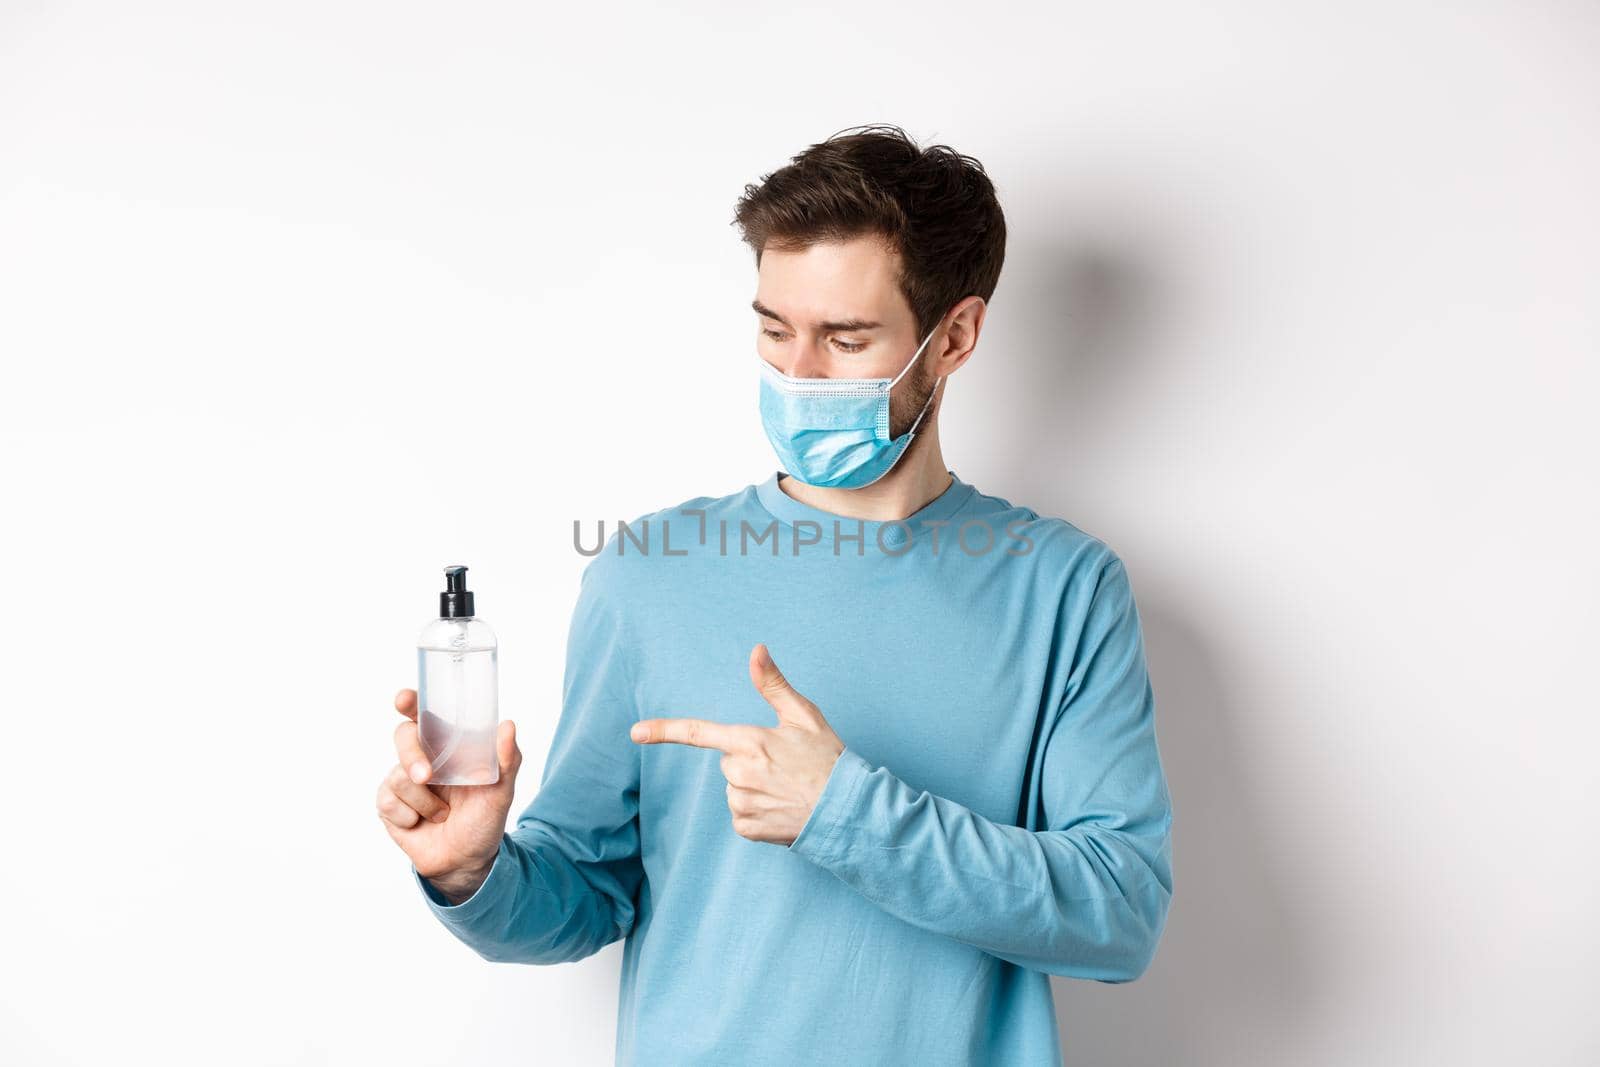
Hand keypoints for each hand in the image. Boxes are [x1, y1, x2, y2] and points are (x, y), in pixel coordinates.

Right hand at [375, 688, 522, 899]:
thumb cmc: (484, 820)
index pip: (426, 715)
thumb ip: (507, 759)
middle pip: (403, 737)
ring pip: (398, 776)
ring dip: (425, 802)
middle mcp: (423, 758)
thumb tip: (508, 725)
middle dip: (412, 755)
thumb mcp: (502, 791)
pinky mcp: (389, 804)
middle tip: (426, 777)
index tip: (404, 700)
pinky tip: (422, 824)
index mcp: (449, 747)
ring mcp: (402, 780)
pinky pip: (388, 801)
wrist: (467, 862)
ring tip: (443, 815)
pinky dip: (410, 817)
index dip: (411, 703)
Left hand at [630, 643, 844, 845]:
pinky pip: (740, 814)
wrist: (848, 811)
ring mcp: (742, 803)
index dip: (664, 731)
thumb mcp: (804, 716)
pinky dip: (757, 811)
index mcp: (750, 742)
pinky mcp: (747, 828)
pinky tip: (782, 808)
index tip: (635, 732)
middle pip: (728, 761)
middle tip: (784, 766)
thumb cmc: (828, 759)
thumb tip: (756, 650)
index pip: (698, 733)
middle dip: (749, 761)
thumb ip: (773, 684)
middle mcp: (740, 773)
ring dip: (754, 787)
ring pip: (734, 788)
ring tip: (786, 788)